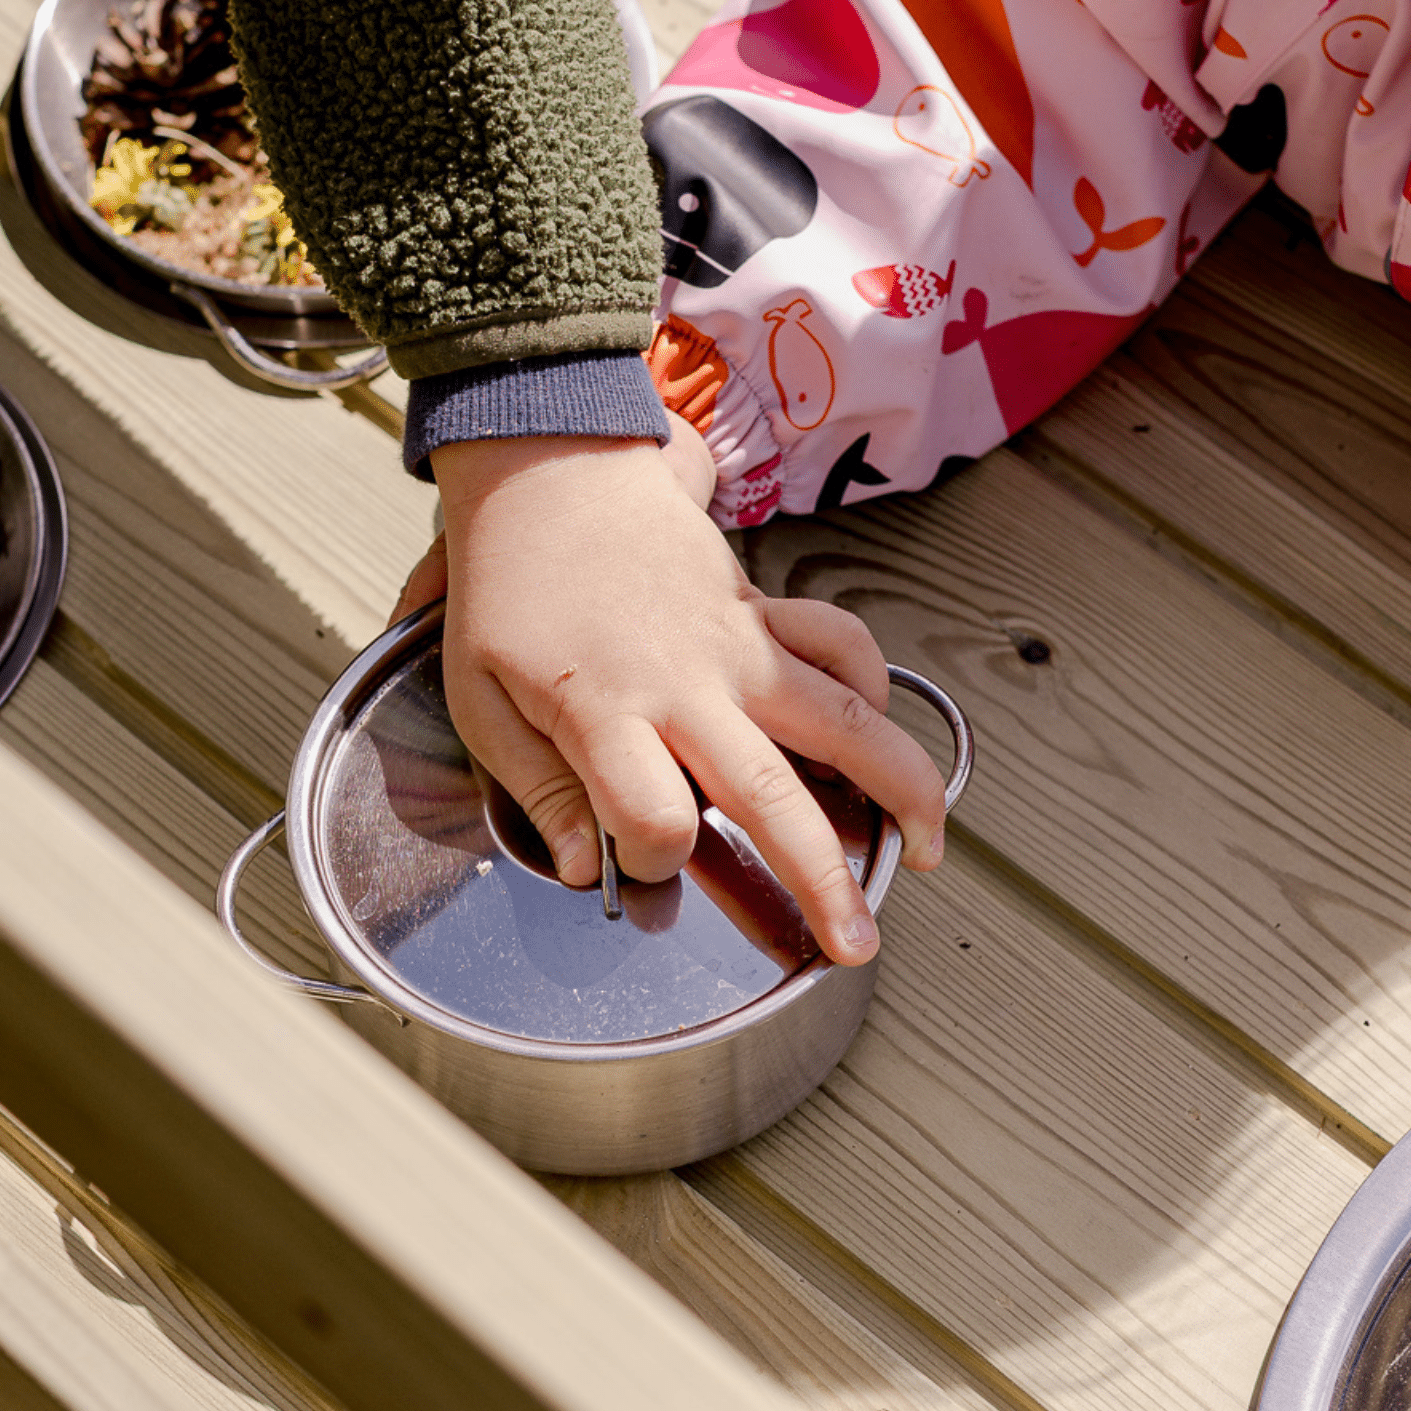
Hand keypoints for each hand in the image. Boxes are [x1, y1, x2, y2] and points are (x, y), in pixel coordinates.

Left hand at [389, 416, 946, 965]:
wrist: (546, 469)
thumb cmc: (509, 589)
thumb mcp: (483, 700)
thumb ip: (539, 790)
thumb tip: (586, 868)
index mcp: (607, 711)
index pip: (655, 819)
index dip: (650, 859)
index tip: (631, 861)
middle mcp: (687, 684)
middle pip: (772, 793)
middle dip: (823, 878)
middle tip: (856, 942)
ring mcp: (737, 645)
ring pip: (842, 720)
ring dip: (898, 786)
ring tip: (926, 849)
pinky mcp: (760, 612)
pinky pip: (839, 645)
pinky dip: (872, 686)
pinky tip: (879, 731)